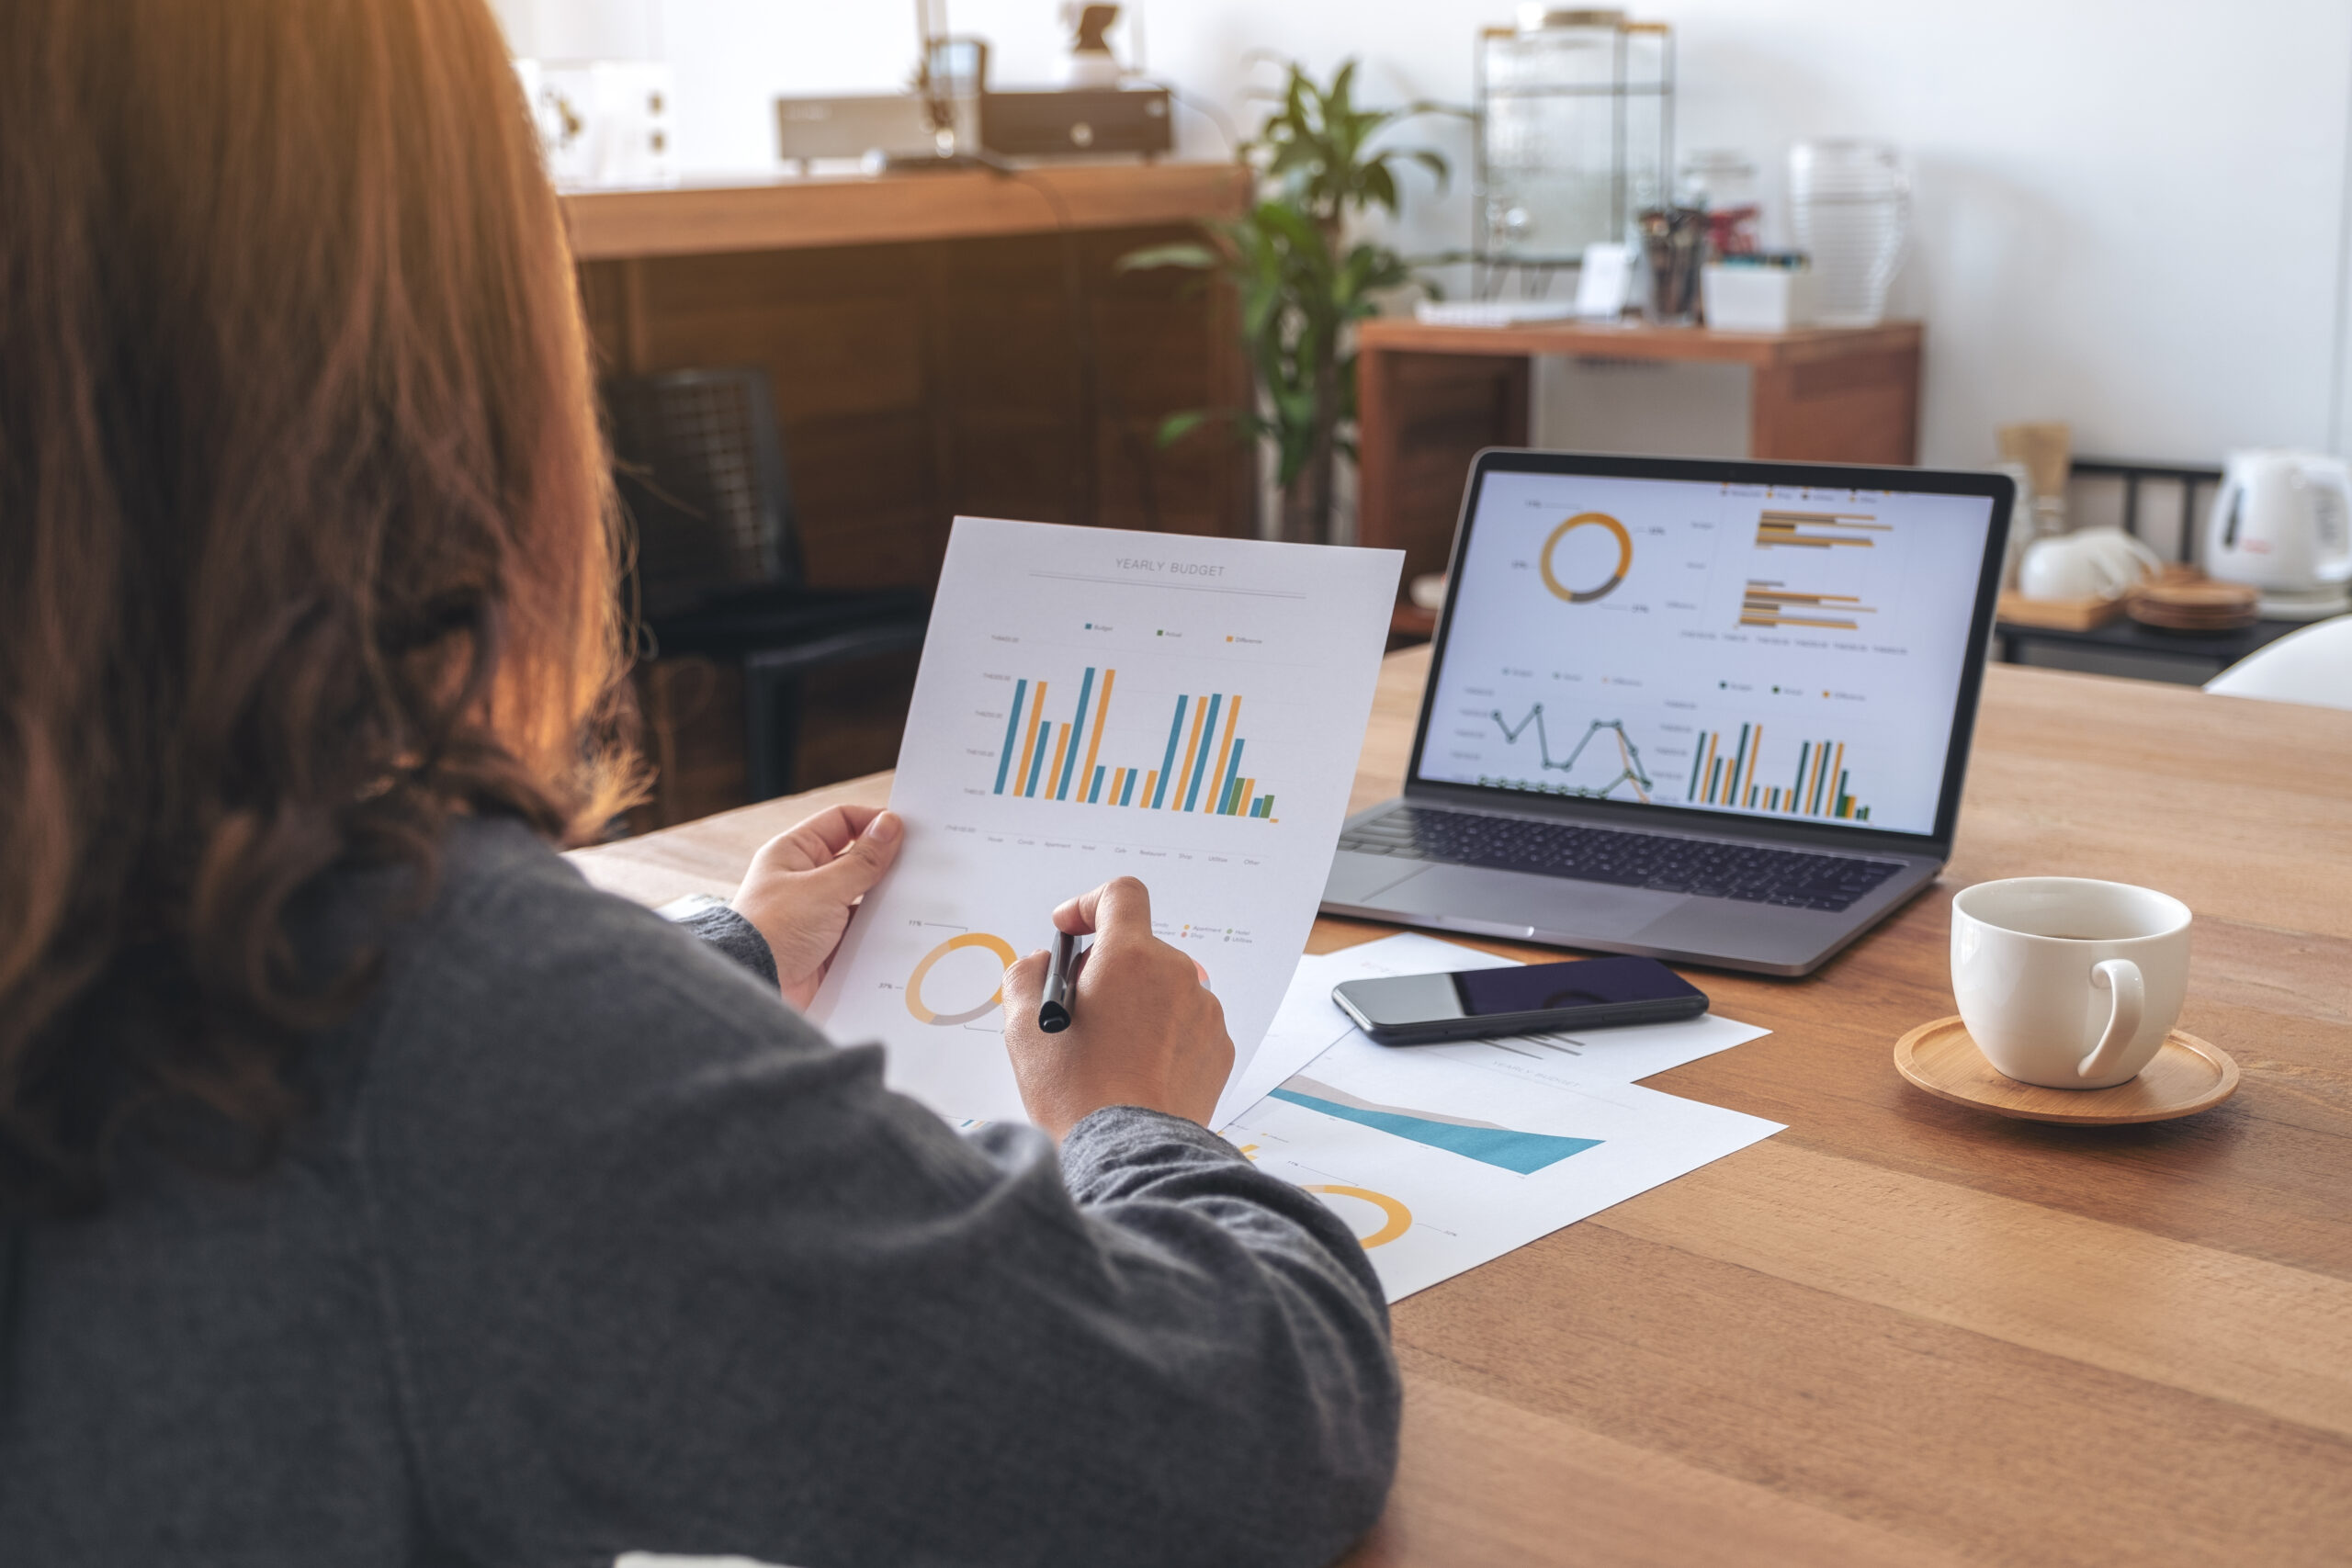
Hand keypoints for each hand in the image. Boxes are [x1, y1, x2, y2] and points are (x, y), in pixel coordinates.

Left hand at [730, 806, 902, 1008]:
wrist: (757, 988)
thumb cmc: (775, 930)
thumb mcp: (824, 889)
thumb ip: (862, 860)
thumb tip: (890, 825)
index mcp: (793, 853)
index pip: (840, 822)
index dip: (872, 822)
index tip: (908, 831)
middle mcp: (804, 880)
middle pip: (855, 859)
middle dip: (885, 863)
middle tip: (921, 865)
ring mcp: (816, 913)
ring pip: (862, 897)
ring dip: (884, 900)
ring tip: (918, 899)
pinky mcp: (826, 945)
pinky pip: (861, 930)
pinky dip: (879, 931)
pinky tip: (903, 932)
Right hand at [1000, 877, 1233, 1139]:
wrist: (1126, 1154)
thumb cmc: (1076, 1093)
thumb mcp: (1023, 1028)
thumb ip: (1025, 975)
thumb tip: (1041, 964)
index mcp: (1131, 957)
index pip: (1121, 895)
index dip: (1089, 904)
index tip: (1069, 929)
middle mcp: (1177, 974)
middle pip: (1138, 950)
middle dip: (1105, 971)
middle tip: (1076, 1012)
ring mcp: (1204, 1012)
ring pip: (1162, 989)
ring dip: (1136, 1006)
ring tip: (1107, 1053)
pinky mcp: (1218, 1049)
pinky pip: (1185, 1025)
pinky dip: (1161, 1036)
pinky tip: (1135, 1071)